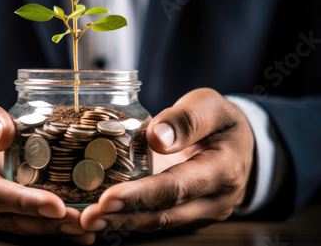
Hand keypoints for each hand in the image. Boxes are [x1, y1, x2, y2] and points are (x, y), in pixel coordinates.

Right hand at [0, 89, 92, 243]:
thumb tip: (3, 135)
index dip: (23, 201)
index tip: (56, 205)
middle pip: (6, 218)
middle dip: (45, 222)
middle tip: (81, 221)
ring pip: (16, 227)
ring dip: (51, 229)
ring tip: (84, 229)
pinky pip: (20, 223)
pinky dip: (48, 226)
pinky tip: (74, 228)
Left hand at [81, 88, 253, 237]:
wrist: (239, 145)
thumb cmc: (222, 121)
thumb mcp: (211, 106)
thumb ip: (187, 118)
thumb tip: (157, 137)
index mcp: (223, 169)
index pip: (178, 187)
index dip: (142, 194)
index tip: (109, 197)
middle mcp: (214, 200)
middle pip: (164, 213)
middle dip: (124, 216)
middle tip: (89, 217)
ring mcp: (200, 212)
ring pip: (158, 222)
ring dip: (121, 223)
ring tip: (89, 221)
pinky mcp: (186, 216)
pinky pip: (156, 220)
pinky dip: (128, 220)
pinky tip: (102, 218)